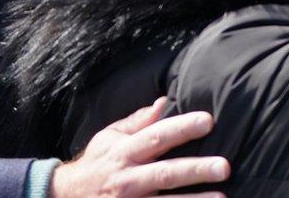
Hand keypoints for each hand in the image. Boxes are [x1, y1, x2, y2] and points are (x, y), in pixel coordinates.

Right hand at [51, 97, 228, 197]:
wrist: (64, 197)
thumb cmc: (96, 163)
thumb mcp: (109, 137)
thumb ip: (138, 122)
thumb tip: (166, 101)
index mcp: (125, 152)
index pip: (158, 136)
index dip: (182, 128)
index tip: (208, 120)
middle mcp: (127, 179)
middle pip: (166, 174)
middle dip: (196, 170)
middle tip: (225, 166)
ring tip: (222, 196)